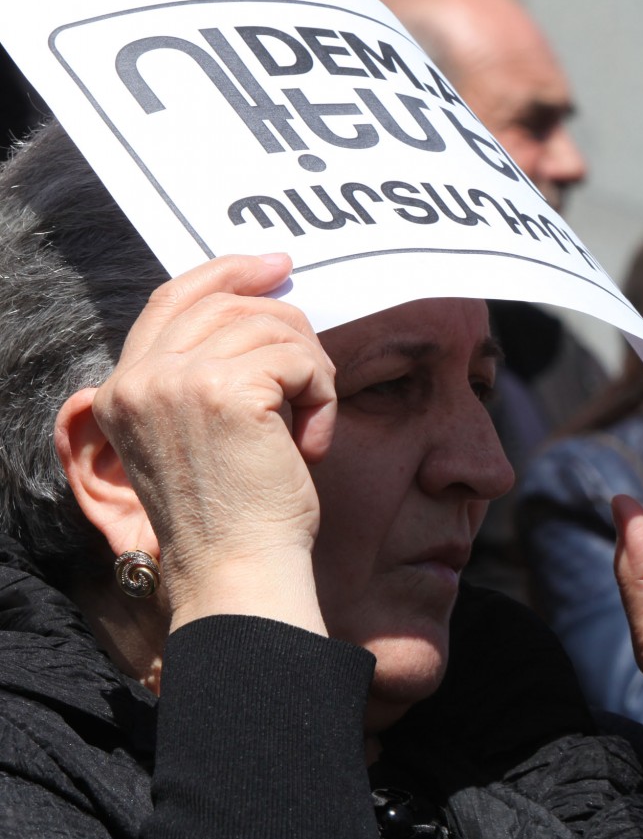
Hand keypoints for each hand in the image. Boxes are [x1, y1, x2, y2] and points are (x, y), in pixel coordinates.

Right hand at [91, 254, 336, 633]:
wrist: (238, 573)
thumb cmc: (233, 515)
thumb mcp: (198, 433)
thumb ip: (205, 370)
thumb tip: (264, 302)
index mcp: (123, 388)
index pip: (173, 297)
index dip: (227, 272)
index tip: (275, 265)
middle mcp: (141, 378)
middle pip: (231, 304)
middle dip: (288, 327)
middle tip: (316, 374)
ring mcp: (180, 381)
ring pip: (273, 327)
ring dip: (310, 372)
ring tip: (308, 427)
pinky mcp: (228, 391)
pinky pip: (301, 360)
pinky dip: (323, 397)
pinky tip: (312, 444)